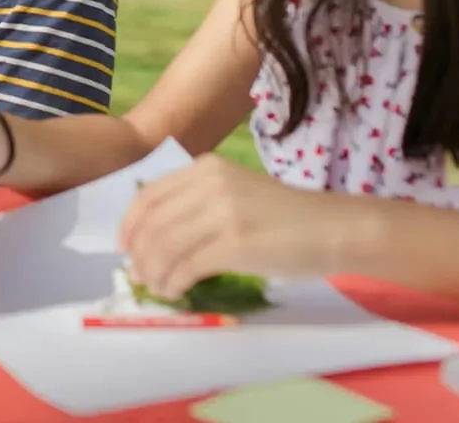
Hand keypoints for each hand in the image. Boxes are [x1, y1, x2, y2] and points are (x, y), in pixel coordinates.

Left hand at [119, 154, 353, 299]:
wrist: (335, 228)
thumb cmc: (288, 216)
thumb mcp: (236, 192)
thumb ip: (198, 203)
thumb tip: (155, 238)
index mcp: (206, 167)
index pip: (148, 195)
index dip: (129, 224)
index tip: (123, 246)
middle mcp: (209, 183)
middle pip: (152, 223)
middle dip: (139, 254)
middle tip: (139, 276)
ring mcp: (222, 212)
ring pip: (164, 246)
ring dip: (153, 272)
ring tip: (157, 288)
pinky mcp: (235, 243)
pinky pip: (187, 266)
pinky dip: (174, 283)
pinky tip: (176, 292)